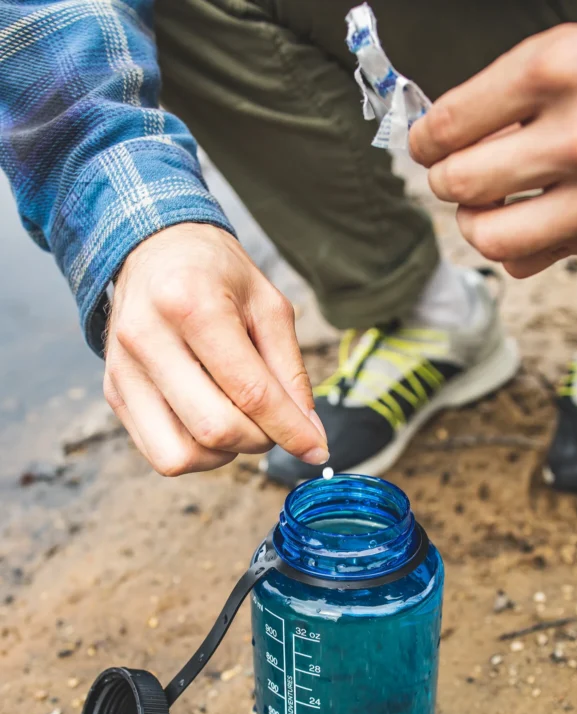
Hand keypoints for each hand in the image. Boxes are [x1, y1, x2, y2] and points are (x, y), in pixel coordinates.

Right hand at [104, 223, 327, 474]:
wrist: (154, 250)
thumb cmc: (217, 275)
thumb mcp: (268, 306)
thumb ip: (291, 372)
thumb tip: (309, 435)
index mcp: (190, 302)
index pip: (250, 391)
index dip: (290, 430)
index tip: (316, 450)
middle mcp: (147, 337)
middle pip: (215, 428)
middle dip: (259, 440)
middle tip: (274, 424)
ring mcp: (124, 369)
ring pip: (181, 455)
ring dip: (225, 454)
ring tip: (239, 422)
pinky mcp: (113, 392)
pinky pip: (160, 454)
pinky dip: (197, 453)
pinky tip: (210, 423)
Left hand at [410, 2, 576, 276]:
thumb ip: (520, 92)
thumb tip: (460, 137)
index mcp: (564, 67)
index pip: (451, 124)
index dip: (425, 139)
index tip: (425, 144)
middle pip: (463, 185)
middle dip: (445, 181)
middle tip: (453, 174)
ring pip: (495, 238)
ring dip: (476, 224)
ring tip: (484, 207)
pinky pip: (544, 258)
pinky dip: (526, 245)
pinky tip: (533, 221)